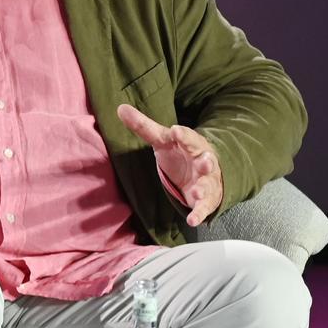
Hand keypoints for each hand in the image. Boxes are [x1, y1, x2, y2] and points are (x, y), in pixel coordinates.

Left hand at [117, 103, 223, 225]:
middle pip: (206, 159)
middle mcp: (202, 161)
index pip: (188, 137)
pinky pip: (204, 207)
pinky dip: (199, 213)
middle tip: (204, 161)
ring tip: (197, 193)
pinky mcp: (205, 198)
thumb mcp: (162, 139)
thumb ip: (142, 126)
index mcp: (191, 144)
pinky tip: (192, 220)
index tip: (176, 131)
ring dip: (203, 189)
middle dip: (206, 161)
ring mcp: (206, 180)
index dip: (183, 135)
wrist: (204, 171)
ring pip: (207, 184)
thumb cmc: (179, 152)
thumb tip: (119, 107)